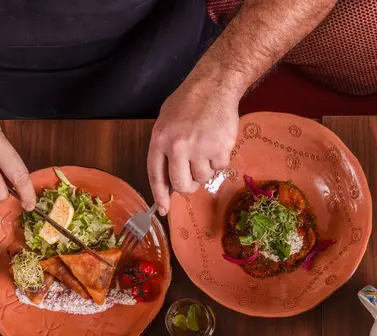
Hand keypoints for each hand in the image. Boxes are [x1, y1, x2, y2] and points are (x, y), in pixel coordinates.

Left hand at [147, 77, 239, 214]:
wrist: (214, 86)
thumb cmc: (189, 102)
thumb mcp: (166, 121)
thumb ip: (165, 149)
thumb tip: (168, 180)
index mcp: (160, 140)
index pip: (156, 176)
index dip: (160, 195)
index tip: (163, 209)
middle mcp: (178, 147)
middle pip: (182, 186)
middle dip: (188, 186)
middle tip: (193, 178)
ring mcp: (199, 149)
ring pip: (202, 178)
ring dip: (206, 169)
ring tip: (206, 148)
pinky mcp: (220, 150)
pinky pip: (219, 169)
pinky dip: (220, 160)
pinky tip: (217, 142)